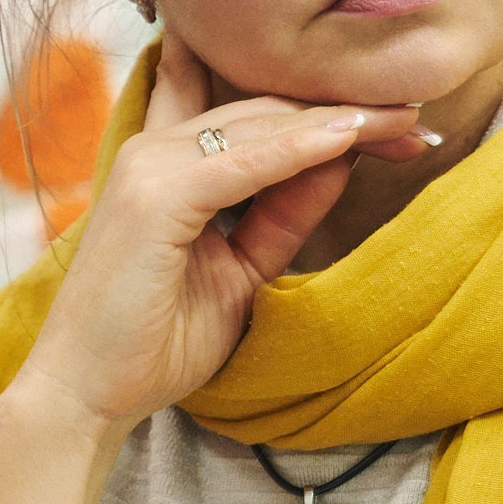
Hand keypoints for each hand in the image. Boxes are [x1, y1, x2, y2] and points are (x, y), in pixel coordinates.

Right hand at [14, 37, 430, 437]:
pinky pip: (245, 162)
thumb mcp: (238, 271)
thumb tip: (339, 165)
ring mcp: (150, 167)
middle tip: (415, 112)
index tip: (395, 121)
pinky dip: (300, 149)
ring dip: (336, 119)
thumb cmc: (153, 340)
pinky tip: (350, 138)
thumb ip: (280, 218)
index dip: (325, 113)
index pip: (257, 118)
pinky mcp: (156, 196)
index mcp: (167, 163)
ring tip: (401, 115)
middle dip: (344, 110)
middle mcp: (154, 151)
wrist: (87, 394)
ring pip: (262, 124)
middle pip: (267, 109)